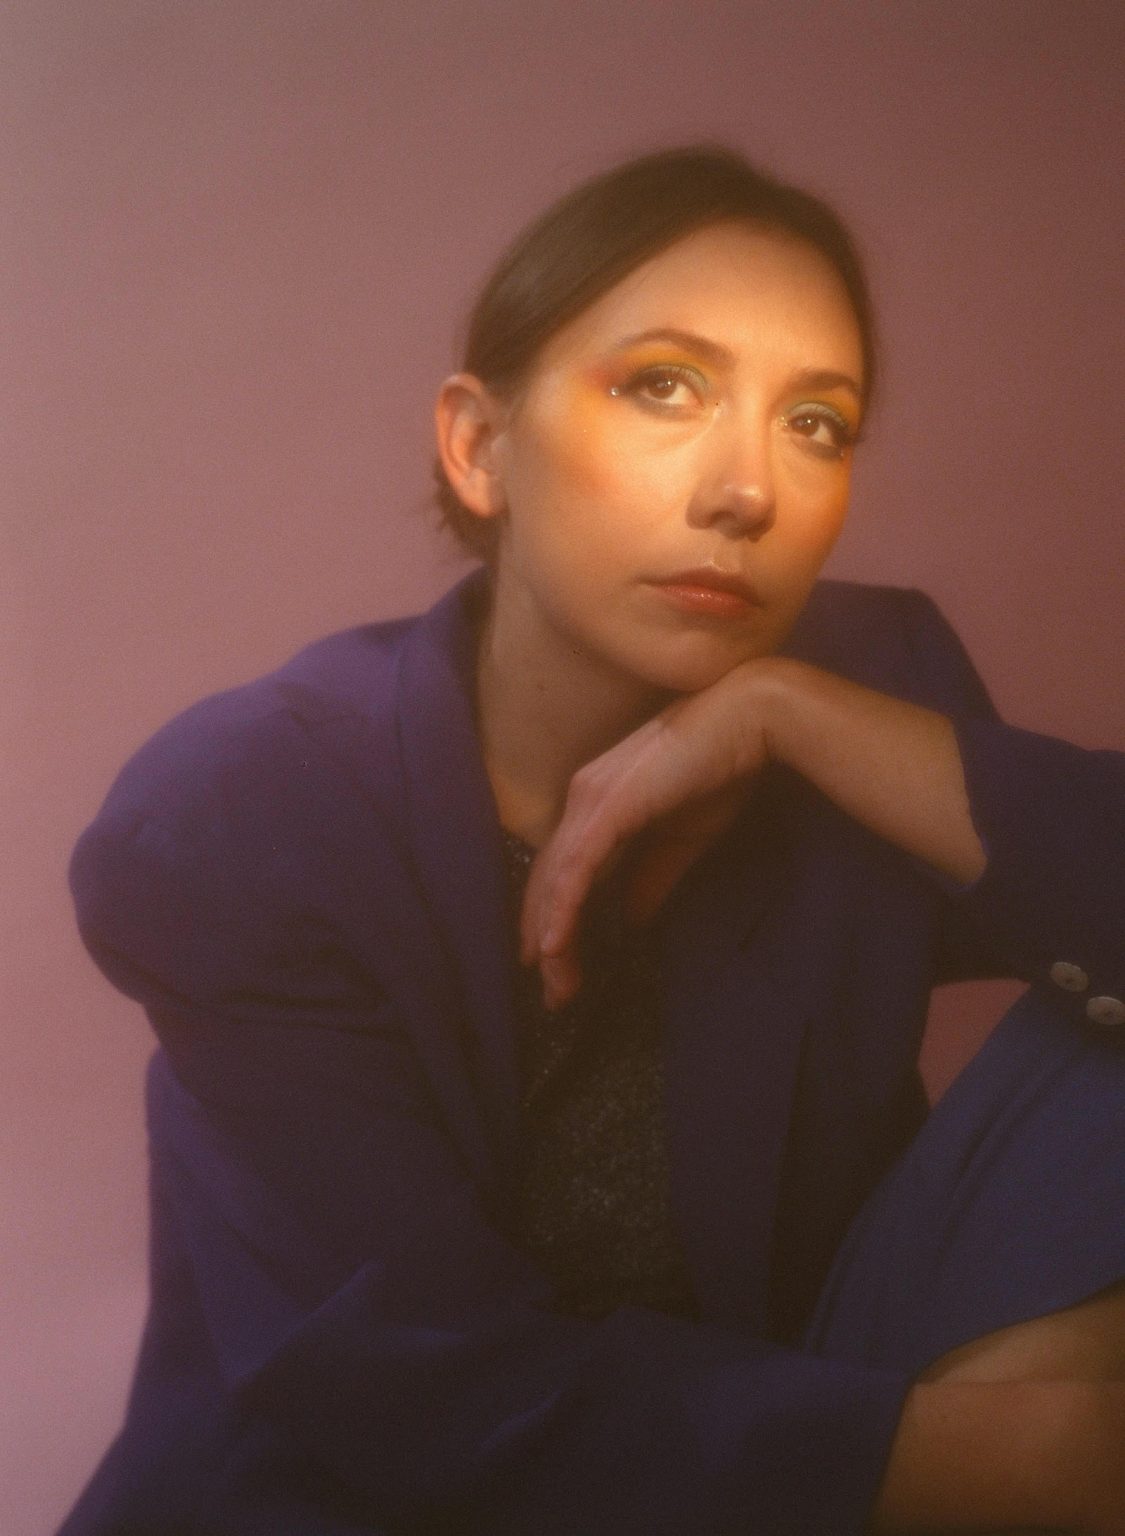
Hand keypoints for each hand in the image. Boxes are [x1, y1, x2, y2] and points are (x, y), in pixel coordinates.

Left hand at [519, 663, 769, 1008]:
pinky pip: (576, 868)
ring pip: (556, 880)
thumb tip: (630, 921)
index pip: (563, 871)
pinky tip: (554, 945)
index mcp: (596, 804)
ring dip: (553, 936)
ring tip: (556, 984)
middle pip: (550, 881)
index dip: (555, 919)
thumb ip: (651, 877)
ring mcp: (591, 801)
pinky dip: (562, 908)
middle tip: (553, 993)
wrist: (749, 721)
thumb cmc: (720, 769)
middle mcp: (582, 800)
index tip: (555, 966)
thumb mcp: (682, 838)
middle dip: (547, 940)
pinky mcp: (609, 806)